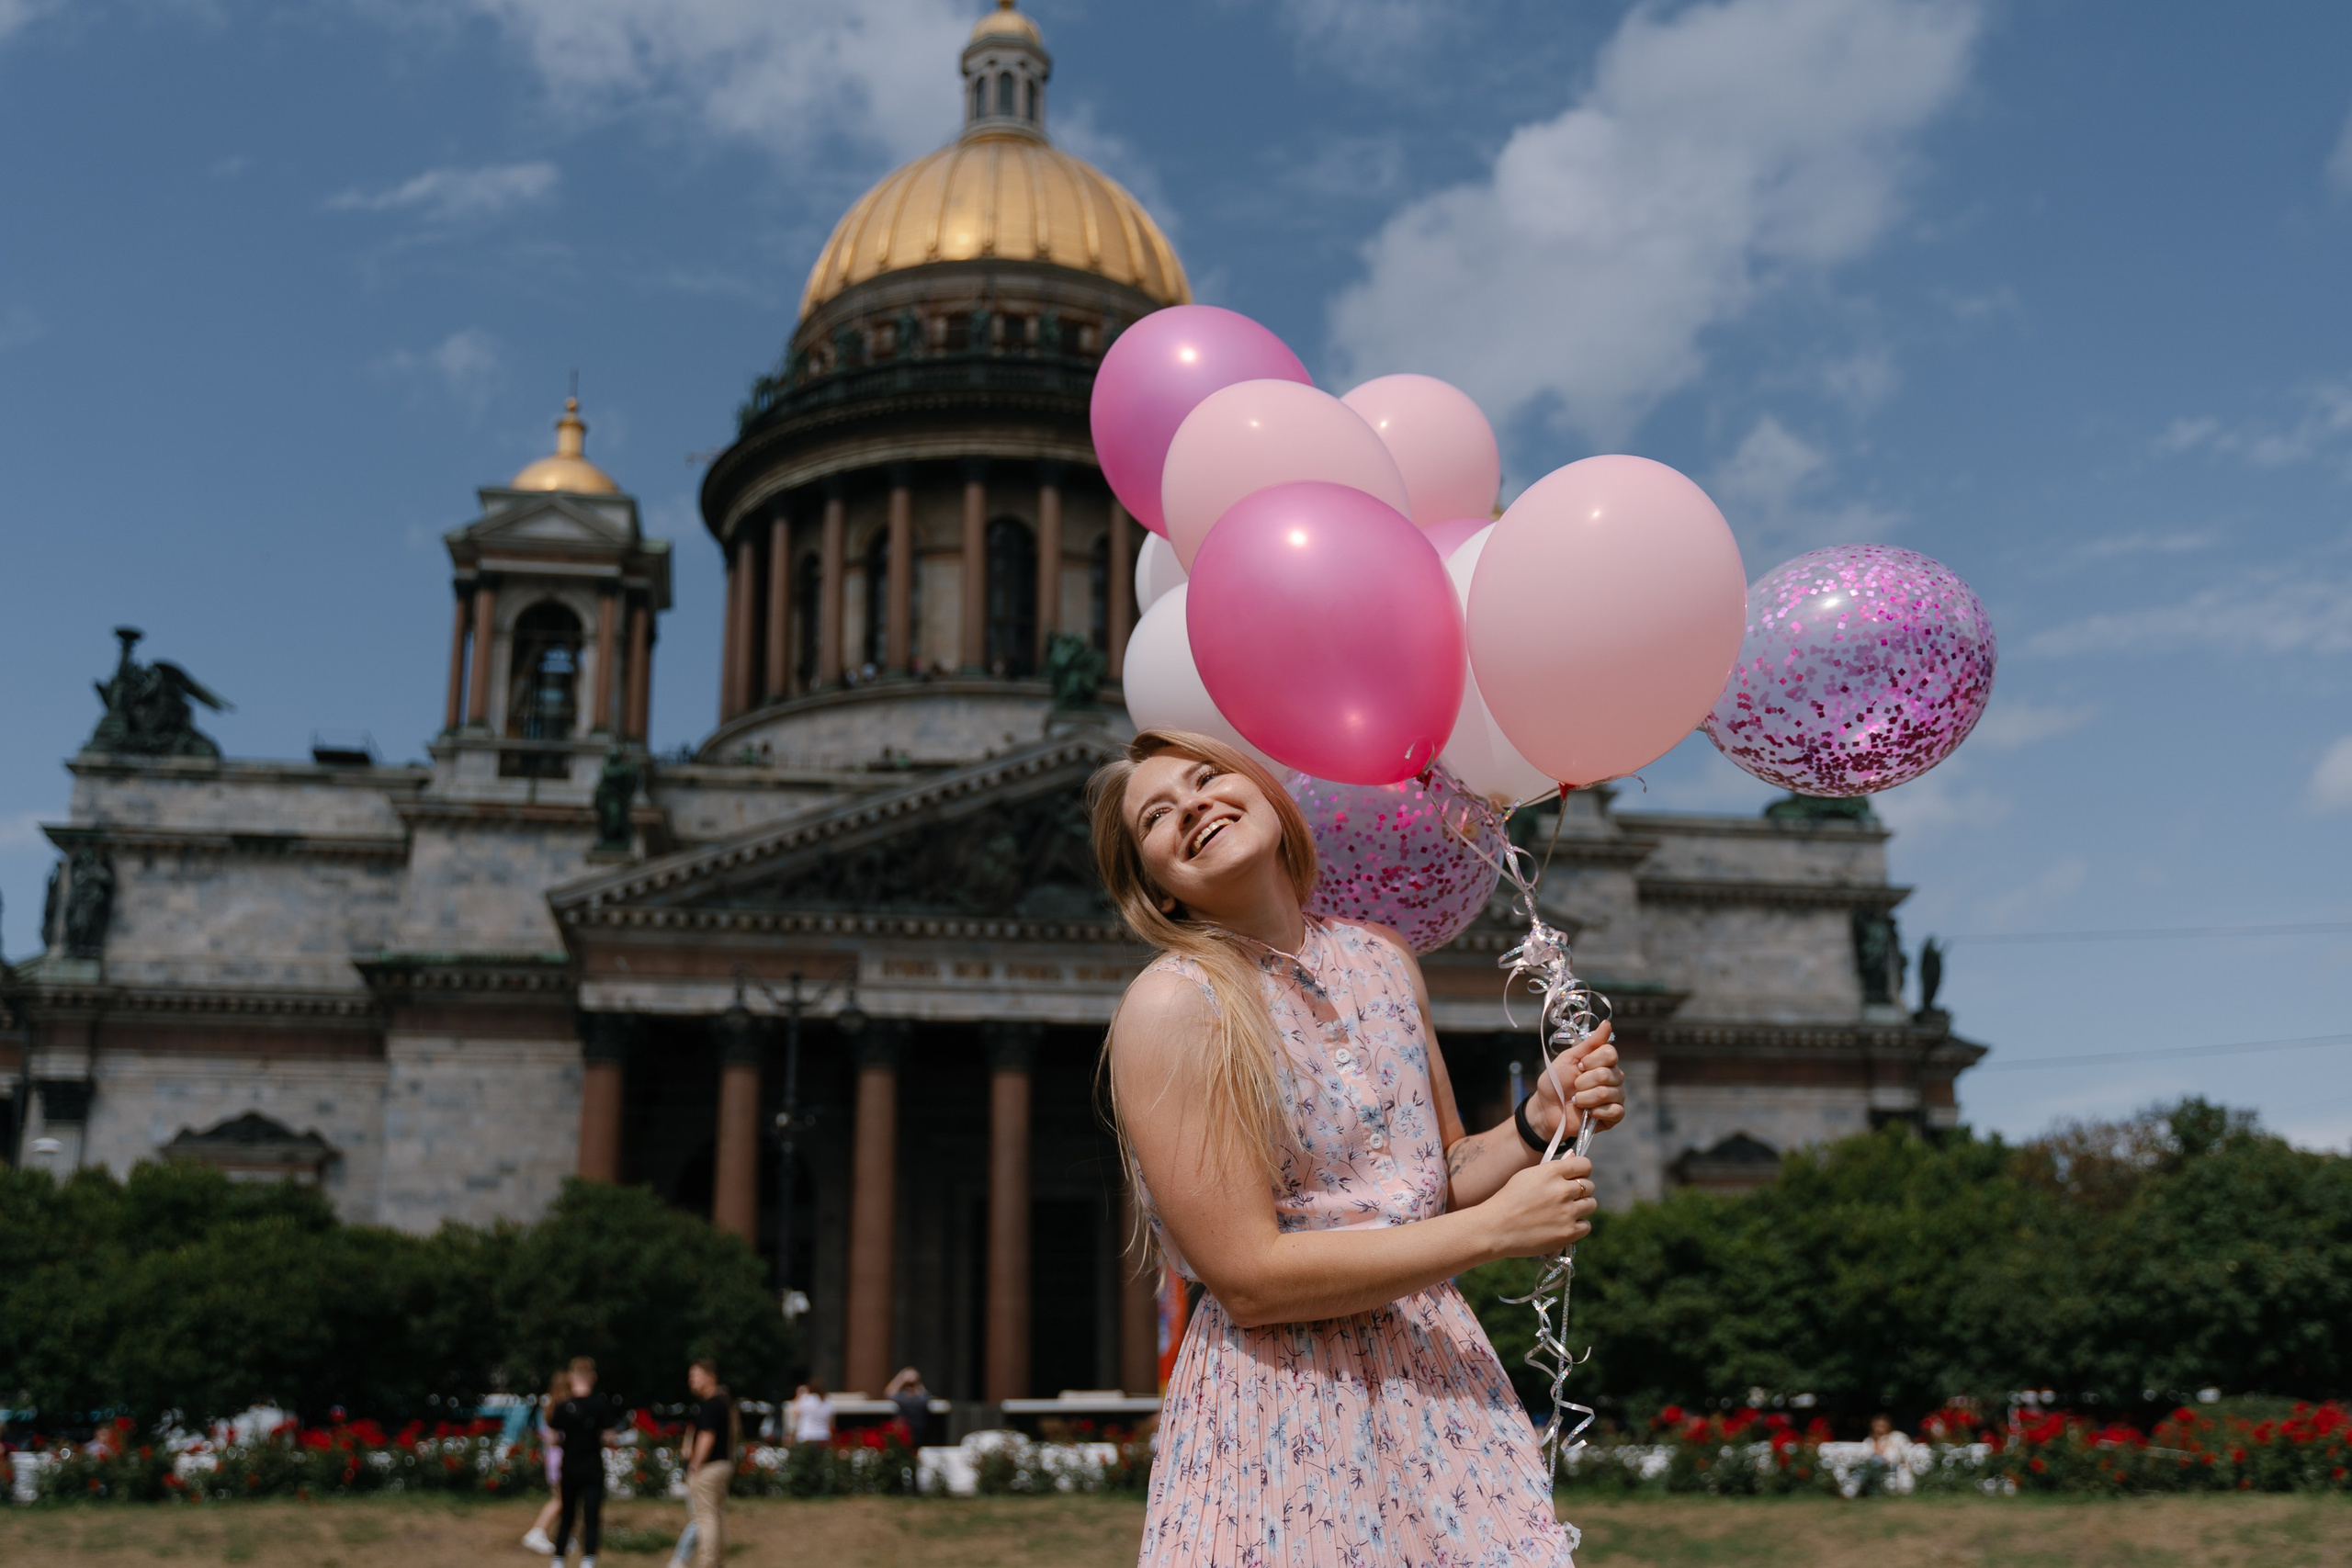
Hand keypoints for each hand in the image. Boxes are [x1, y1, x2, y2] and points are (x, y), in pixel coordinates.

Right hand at [1479, 1153, 1597, 1258]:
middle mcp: (1562, 1190)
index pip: (1585, 1165)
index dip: (1582, 1171)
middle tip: (1566, 1198)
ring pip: (1591, 1205)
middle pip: (1589, 1186)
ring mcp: (1567, 1212)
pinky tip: (1563, 1225)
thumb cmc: (1509, 1199)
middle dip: (1580, 1190)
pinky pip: (1586, 1225)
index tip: (1575, 1177)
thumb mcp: (1527, 1176)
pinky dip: (1577, 1225)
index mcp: (1551, 1172)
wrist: (1495, 1228)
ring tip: (1565, 1212)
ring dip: (1581, 1207)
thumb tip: (1574, 1157)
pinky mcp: (1568, 1233)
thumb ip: (1553, 1168)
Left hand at [1525, 1022, 1625, 1141]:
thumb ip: (1590, 1043)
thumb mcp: (1569, 1059)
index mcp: (1603, 1062)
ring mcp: (1616, 1097)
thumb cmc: (1556, 1082)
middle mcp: (1613, 1078)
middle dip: (1583, 1082)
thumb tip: (1608, 1023)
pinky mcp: (1615, 1116)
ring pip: (1608, 1092)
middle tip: (1574, 1086)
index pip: (1610, 1053)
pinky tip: (1588, 1112)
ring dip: (1585, 1098)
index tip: (1579, 1066)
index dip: (1592, 1061)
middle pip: (1608, 1074)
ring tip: (1577, 1100)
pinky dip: (1597, 1111)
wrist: (1546, 1109)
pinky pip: (1615, 1111)